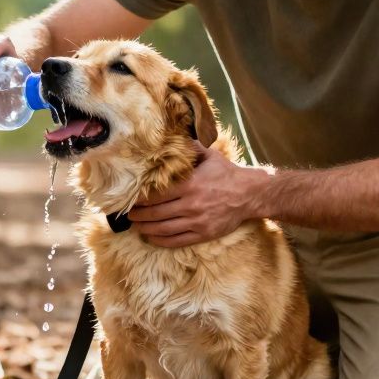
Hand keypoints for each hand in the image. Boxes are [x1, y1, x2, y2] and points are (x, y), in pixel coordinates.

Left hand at [127, 146, 266, 247]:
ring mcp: (197, 221)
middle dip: (138, 215)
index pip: (156, 195)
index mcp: (189, 185)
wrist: (250, 194)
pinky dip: (160, 240)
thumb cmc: (227, 173)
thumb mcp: (209, 156)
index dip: (140, 199)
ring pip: (163, 229)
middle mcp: (191, 204)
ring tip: (136, 225)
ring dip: (145, 228)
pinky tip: (151, 237)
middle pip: (155, 213)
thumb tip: (171, 138)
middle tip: (128, 214)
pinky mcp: (203, 234)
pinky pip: (176, 240)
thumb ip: (189, 148)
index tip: (130, 199)